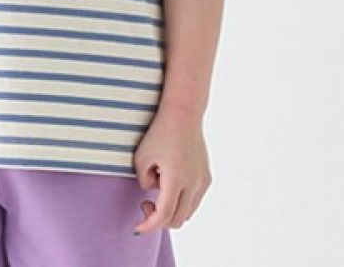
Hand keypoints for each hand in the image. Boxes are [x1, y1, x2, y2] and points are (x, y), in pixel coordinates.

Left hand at [131, 107, 211, 234]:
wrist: (183, 114)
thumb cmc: (159, 132)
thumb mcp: (141, 157)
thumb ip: (144, 181)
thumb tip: (153, 193)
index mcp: (176, 178)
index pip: (163, 214)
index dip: (148, 225)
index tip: (136, 228)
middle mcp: (194, 183)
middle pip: (177, 219)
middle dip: (158, 219)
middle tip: (145, 203)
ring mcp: (203, 181)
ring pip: (187, 212)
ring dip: (171, 210)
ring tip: (157, 190)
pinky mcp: (207, 177)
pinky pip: (194, 200)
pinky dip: (180, 201)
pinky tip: (169, 184)